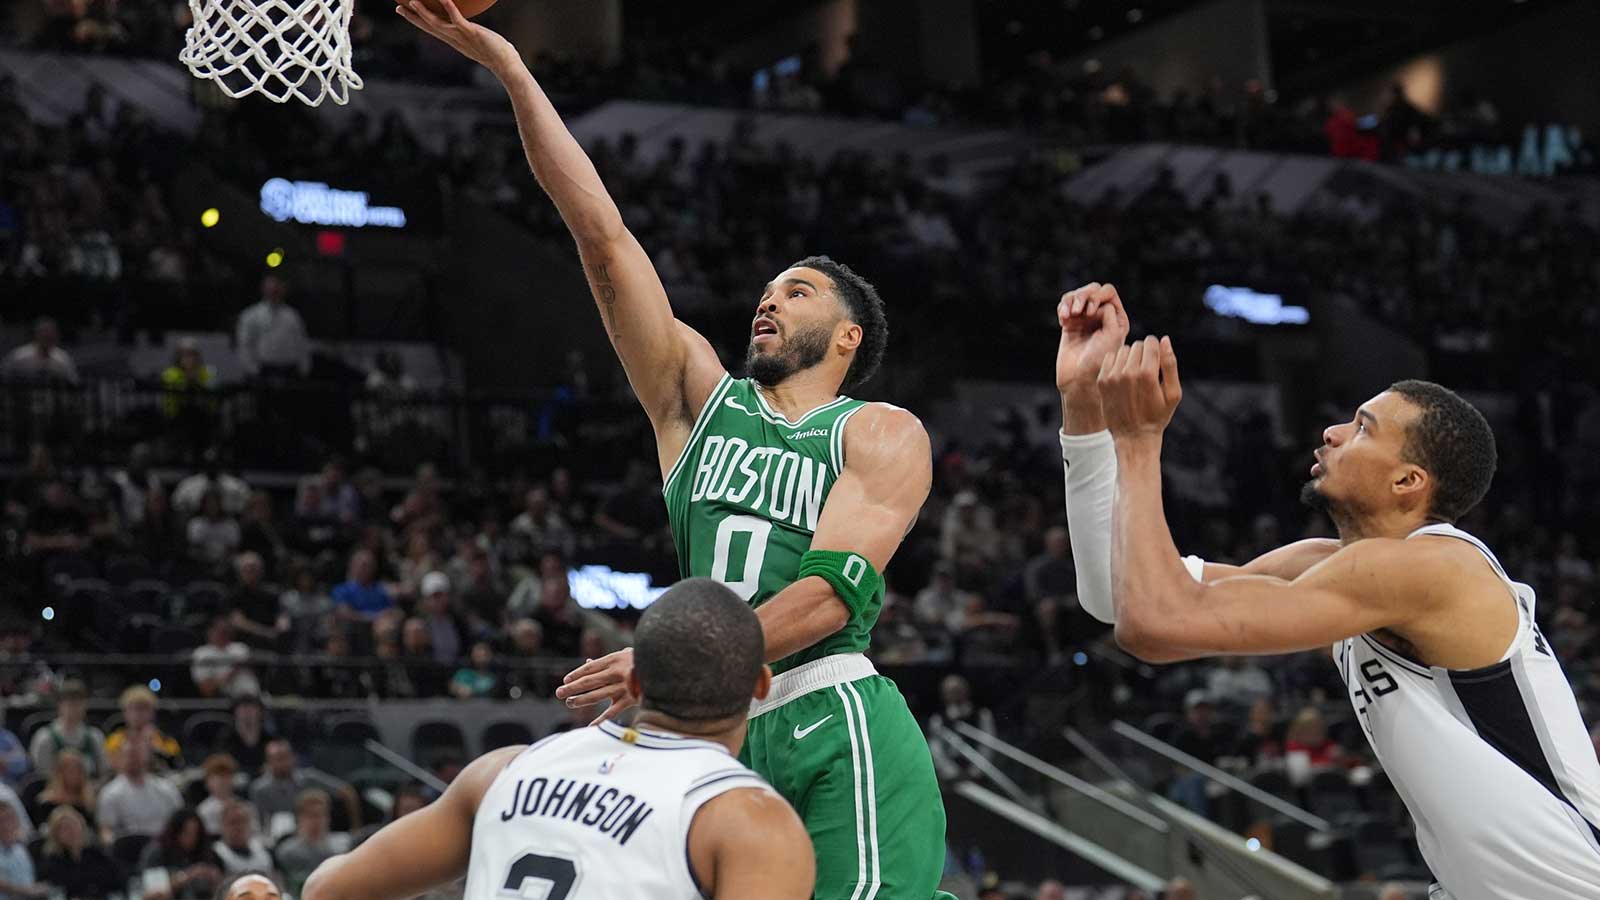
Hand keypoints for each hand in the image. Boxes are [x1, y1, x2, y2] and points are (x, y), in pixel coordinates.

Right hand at [395, 0, 519, 74]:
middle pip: (429, 27)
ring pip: (438, 24)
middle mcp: (454, 39)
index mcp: (454, 40)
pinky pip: (458, 19)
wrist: (506, 65)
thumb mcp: (480, 40)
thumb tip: (475, 28)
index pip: (432, 29)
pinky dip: (451, 9)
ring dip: (425, 13)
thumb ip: (473, 32)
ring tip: (413, 1)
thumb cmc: (497, 53)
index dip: (417, 20)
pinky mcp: (472, 33)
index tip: (404, 11)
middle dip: (413, 17)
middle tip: (398, 7)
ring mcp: (462, 37)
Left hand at [555, 648, 637, 723]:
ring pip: (598, 695)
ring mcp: (624, 687)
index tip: (566, 679)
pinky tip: (591, 726)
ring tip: (570, 703)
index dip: (577, 673)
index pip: (591, 667)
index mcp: (616, 659)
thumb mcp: (627, 654)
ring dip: (582, 700)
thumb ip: (607, 661)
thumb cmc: (645, 660)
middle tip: (559, 692)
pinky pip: (613, 712)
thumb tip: (587, 663)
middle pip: (590, 681)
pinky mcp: (632, 700)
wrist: (668, 669)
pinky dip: (601, 720)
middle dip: (572, 687)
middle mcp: (618, 672)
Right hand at [1056, 282, 1129, 396]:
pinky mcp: (1070, 325)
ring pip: (1077, 295)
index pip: (1107, 292)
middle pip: (1092, 290)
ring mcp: (1085, 320)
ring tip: (1067, 315)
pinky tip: (1062, 320)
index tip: (1089, 312)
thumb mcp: (1113, 334)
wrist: (1079, 379)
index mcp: (1117, 318)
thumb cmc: (1099, 361)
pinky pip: (1065, 306)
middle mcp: (1102, 317)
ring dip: (1071, 301)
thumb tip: (1095, 304)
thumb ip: (1108, 312)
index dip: (1097, 297)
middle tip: (1077, 312)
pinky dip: (1063, 307)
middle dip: (1083, 296)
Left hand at [1097, 335, 1181, 439]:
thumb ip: (1170, 365)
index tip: (1156, 359)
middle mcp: (1128, 373)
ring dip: (1129, 357)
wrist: (1133, 435)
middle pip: (1137, 345)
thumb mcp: (1173, 393)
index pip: (1150, 342)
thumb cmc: (1157, 416)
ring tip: (1134, 373)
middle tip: (1146, 369)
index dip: (1155, 348)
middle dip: (1144, 353)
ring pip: (1123, 350)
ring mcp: (1112, 377)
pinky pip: (1109, 358)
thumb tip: (1165, 340)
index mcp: (1147, 374)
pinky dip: (1116, 362)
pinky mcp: (1102, 381)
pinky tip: (1122, 374)